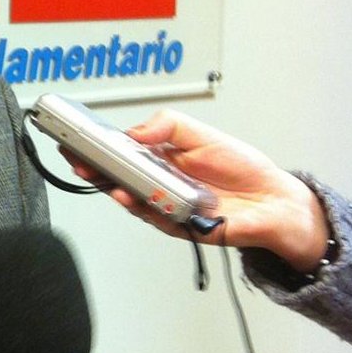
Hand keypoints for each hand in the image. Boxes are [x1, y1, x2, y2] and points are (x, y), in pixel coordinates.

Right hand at [70, 108, 328, 271]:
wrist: (274, 201)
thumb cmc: (243, 169)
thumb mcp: (204, 134)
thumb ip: (169, 126)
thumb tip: (135, 131)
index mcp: (162, 158)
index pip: (123, 152)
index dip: (99, 148)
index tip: (79, 140)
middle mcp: (160, 183)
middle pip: (119, 178)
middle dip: (95, 170)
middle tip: (77, 160)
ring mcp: (166, 205)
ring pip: (131, 200)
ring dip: (114, 190)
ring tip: (101, 178)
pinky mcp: (178, 226)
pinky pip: (153, 218)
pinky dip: (140, 209)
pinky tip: (131, 198)